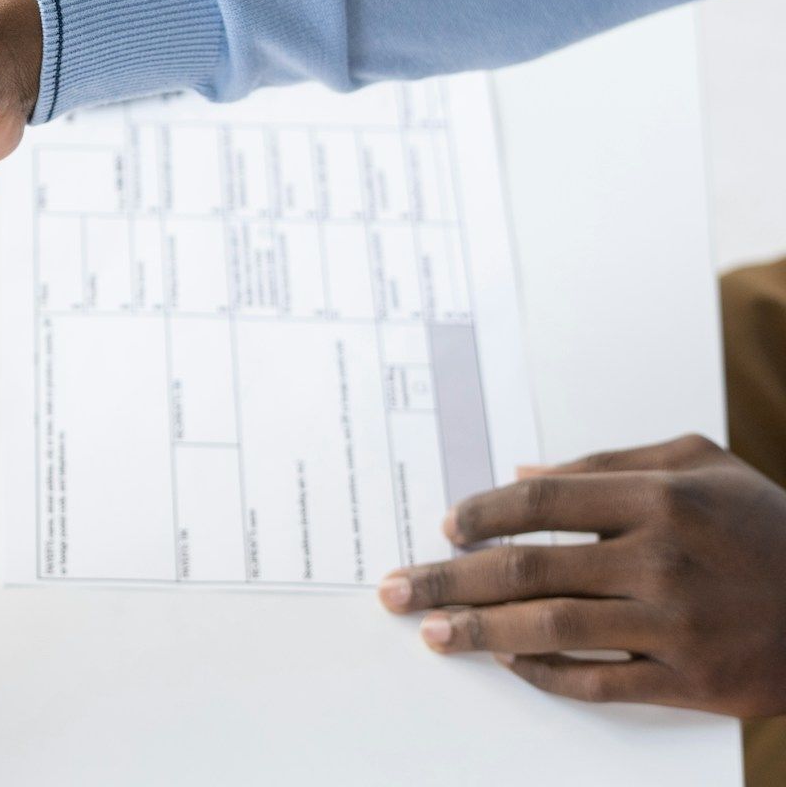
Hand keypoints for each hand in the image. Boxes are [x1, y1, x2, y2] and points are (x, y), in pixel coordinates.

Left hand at [377, 434, 785, 716]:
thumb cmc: (768, 525)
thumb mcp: (702, 464)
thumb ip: (607, 462)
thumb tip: (520, 476)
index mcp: (660, 498)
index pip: (542, 503)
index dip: (482, 515)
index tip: (444, 527)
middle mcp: (662, 559)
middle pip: (528, 568)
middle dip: (449, 578)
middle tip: (397, 589)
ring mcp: (677, 625)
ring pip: (550, 628)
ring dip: (479, 632)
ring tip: (432, 632)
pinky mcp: (693, 682)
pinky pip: (597, 682)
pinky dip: (543, 674)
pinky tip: (507, 662)